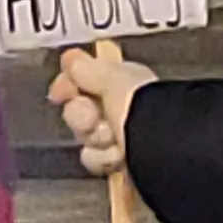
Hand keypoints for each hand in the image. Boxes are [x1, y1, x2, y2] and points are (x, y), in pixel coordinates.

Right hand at [48, 49, 159, 178]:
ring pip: (84, 137)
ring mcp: (120, 137)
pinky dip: (104, 158)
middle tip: (92, 118)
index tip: (61, 92)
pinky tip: (119, 156)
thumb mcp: (111, 79)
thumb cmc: (142, 110)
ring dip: (94, 139)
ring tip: (112, 140)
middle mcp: (122, 108)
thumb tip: (70, 59)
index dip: (69, 85)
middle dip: (80, 115)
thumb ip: (86, 68)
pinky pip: (94, 159)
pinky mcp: (119, 163)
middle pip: (78, 110)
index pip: (84, 79)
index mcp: (125, 82)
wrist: (161, 150)